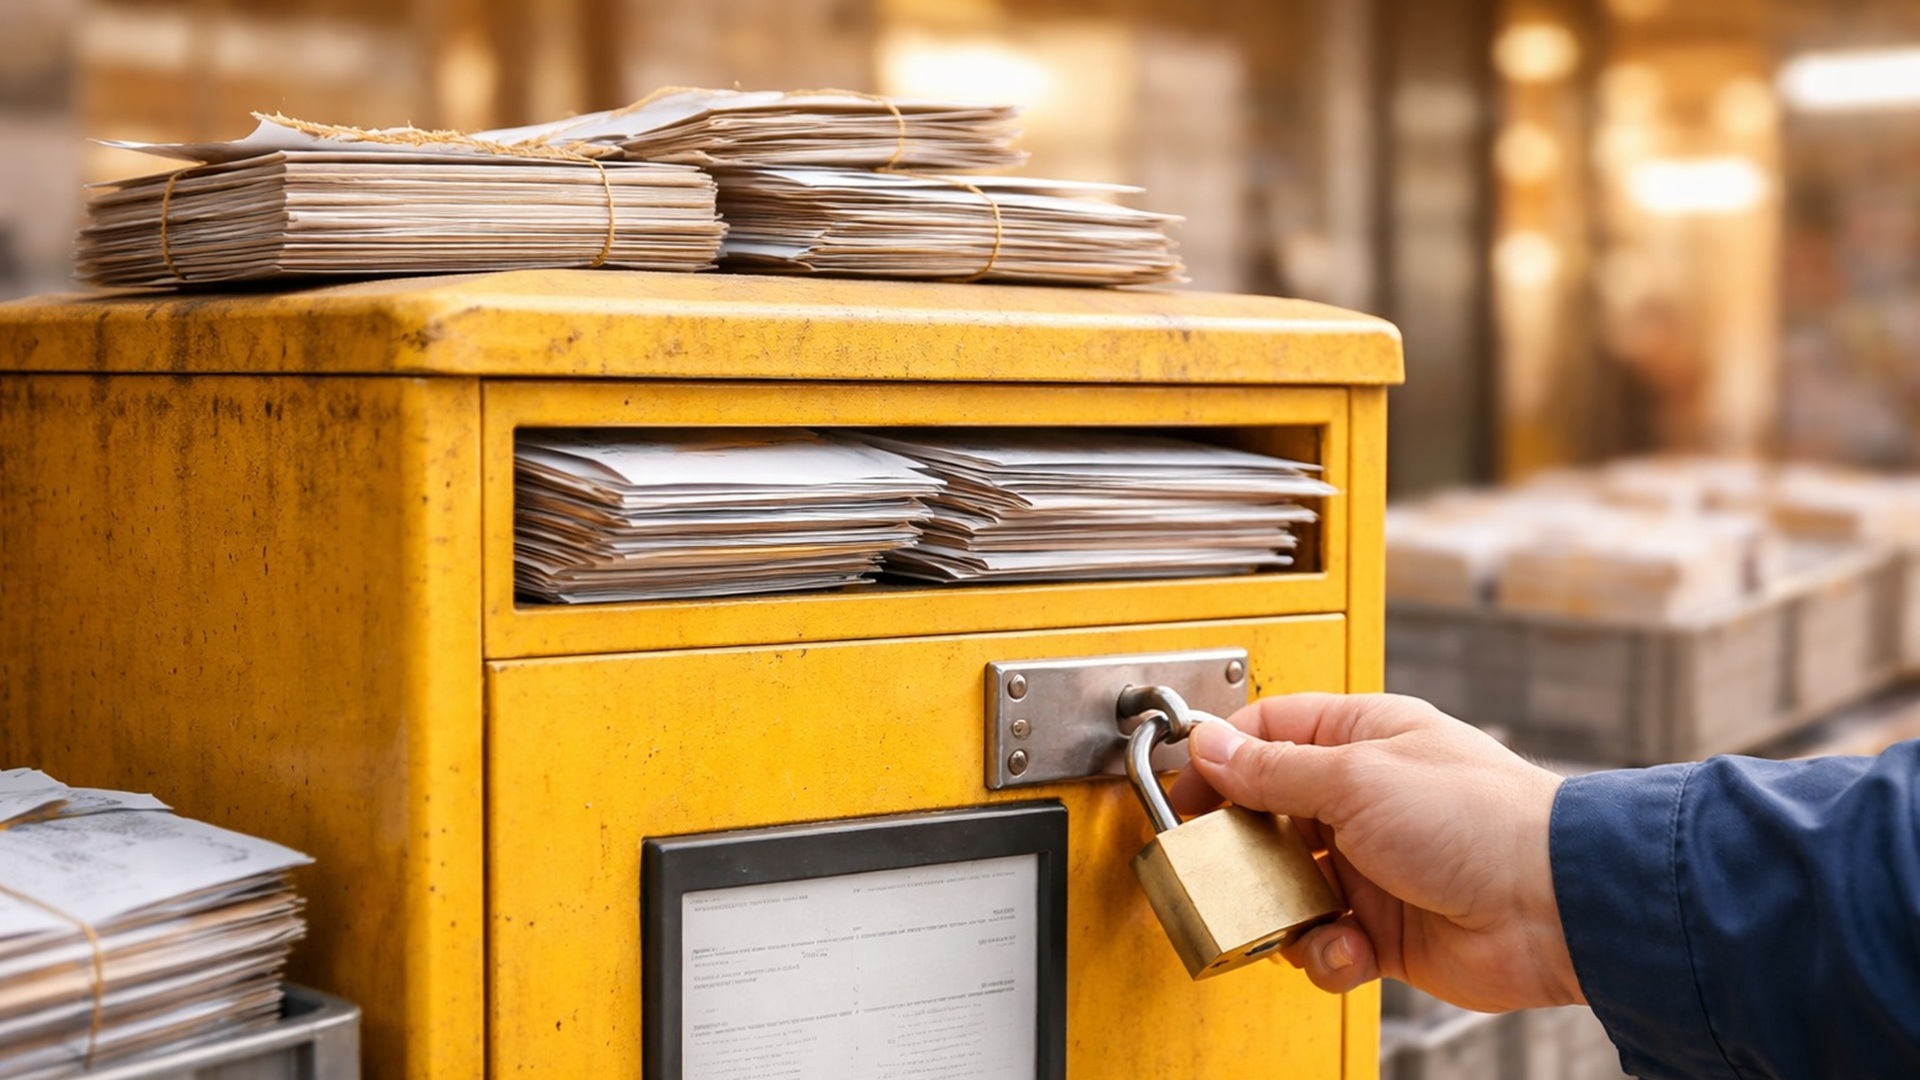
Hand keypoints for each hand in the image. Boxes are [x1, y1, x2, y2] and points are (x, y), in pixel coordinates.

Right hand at [1169, 693, 1583, 1012]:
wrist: (1553, 909)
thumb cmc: (1478, 820)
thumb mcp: (1357, 777)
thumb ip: (1274, 769)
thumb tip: (1210, 744)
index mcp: (1361, 738)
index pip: (1268, 734)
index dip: (1220, 760)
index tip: (1182, 793)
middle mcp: (1363, 800)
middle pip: (1267, 818)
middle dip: (1242, 850)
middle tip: (1217, 868)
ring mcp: (1372, 867)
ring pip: (1288, 889)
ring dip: (1281, 912)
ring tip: (1290, 918)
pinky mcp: (1384, 929)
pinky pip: (1324, 944)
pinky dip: (1326, 953)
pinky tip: (1348, 948)